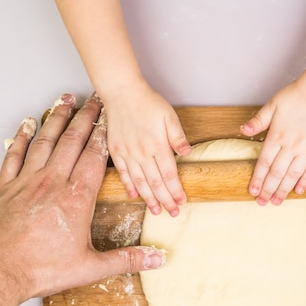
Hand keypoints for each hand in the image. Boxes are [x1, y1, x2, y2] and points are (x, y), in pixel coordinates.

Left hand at [0, 93, 165, 299]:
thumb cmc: (41, 269)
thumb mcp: (91, 268)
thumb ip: (126, 259)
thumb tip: (156, 258)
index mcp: (76, 198)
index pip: (95, 157)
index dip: (104, 135)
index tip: (111, 117)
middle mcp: (52, 183)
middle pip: (72, 141)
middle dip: (85, 118)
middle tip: (94, 99)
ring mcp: (27, 183)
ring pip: (44, 142)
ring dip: (56, 119)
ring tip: (65, 100)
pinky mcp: (6, 189)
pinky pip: (14, 155)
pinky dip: (21, 137)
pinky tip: (27, 124)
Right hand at [105, 79, 190, 216]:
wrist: (122, 93)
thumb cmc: (147, 102)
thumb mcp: (169, 116)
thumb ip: (178, 137)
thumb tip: (188, 152)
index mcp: (158, 146)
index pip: (169, 174)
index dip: (175, 190)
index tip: (181, 201)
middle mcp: (142, 153)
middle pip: (156, 182)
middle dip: (165, 200)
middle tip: (172, 213)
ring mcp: (128, 154)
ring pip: (140, 182)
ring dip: (149, 198)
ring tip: (156, 211)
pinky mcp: (116, 151)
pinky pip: (124, 173)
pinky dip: (129, 186)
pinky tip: (135, 196)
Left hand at [240, 71, 305, 205]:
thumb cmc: (298, 94)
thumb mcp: (273, 105)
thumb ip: (258, 121)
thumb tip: (243, 130)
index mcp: (277, 136)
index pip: (264, 163)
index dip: (257, 179)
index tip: (252, 191)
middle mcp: (292, 145)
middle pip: (277, 173)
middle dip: (268, 189)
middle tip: (262, 203)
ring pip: (293, 175)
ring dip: (284, 190)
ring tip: (276, 202)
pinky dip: (304, 181)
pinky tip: (298, 190)